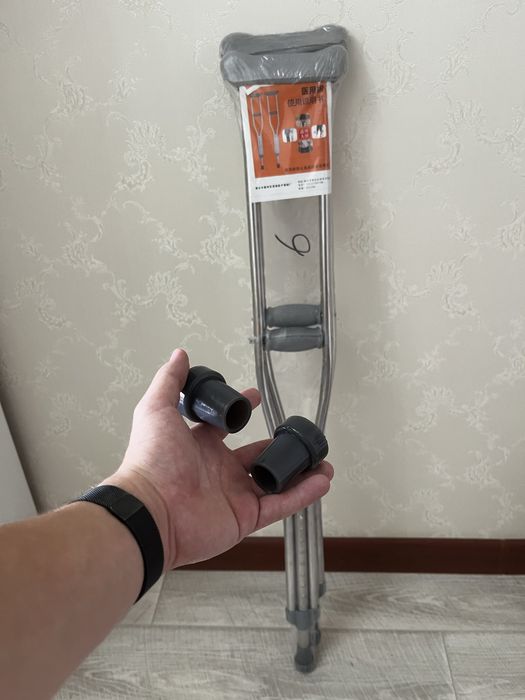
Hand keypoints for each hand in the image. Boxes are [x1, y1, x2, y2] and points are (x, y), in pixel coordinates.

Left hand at [104, 349, 333, 569]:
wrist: (151, 511)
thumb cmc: (151, 460)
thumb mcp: (157, 410)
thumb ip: (170, 381)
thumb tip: (180, 354)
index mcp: (200, 447)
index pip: (226, 429)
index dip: (242, 413)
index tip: (257, 398)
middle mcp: (218, 472)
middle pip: (255, 457)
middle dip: (277, 448)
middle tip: (299, 436)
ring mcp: (233, 496)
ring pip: (273, 483)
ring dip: (298, 473)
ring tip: (322, 463)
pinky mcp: (244, 518)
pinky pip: (279, 506)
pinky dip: (302, 495)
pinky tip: (322, 482)